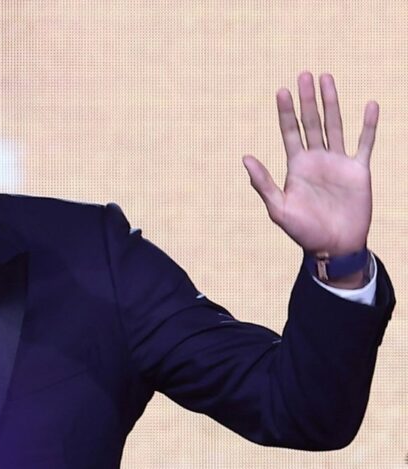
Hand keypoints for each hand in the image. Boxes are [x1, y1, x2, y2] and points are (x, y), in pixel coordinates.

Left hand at [243, 72, 377, 258]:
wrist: (334, 246)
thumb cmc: (303, 231)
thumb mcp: (278, 208)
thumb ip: (263, 183)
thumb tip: (245, 158)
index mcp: (296, 166)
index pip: (290, 132)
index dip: (285, 112)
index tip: (281, 91)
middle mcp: (316, 159)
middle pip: (311, 122)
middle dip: (307, 100)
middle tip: (304, 74)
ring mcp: (338, 163)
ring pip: (335, 125)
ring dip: (332, 103)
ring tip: (326, 79)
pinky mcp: (358, 171)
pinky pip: (365, 143)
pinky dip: (368, 125)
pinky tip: (370, 105)